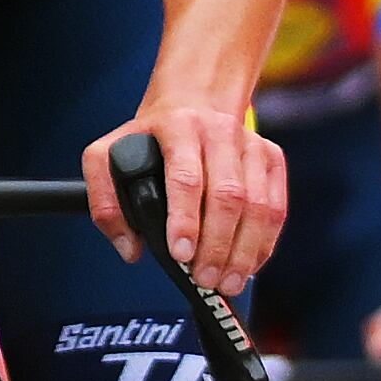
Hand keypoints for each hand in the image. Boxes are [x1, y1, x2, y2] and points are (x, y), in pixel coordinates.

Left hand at [83, 101, 284, 296]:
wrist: (195, 98)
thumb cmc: (149, 136)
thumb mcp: (108, 153)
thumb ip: (104, 201)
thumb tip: (130, 250)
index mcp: (177, 127)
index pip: (185, 177)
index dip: (184, 219)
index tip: (180, 254)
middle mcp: (219, 133)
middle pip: (228, 196)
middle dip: (217, 245)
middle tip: (204, 279)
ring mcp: (251, 145)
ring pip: (258, 205)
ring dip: (243, 251)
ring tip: (226, 282)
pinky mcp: (272, 158)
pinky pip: (276, 207)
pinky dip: (264, 243)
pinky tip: (247, 266)